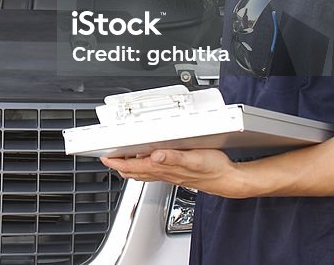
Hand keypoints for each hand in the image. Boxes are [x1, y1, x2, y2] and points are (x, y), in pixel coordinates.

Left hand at [101, 148, 248, 198]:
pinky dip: (145, 168)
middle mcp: (165, 172)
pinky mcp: (178, 173)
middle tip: (108, 159)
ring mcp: (171, 174)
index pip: (134, 166)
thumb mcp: (193, 158)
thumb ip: (173, 156)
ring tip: (121, 162)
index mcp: (165, 167)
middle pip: (136, 171)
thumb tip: (155, 154)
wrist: (227, 179)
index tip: (105, 158)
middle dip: (120, 166)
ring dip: (131, 167)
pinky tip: (147, 164)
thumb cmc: (213, 169)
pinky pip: (155, 172)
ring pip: (144, 173)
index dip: (117, 162)